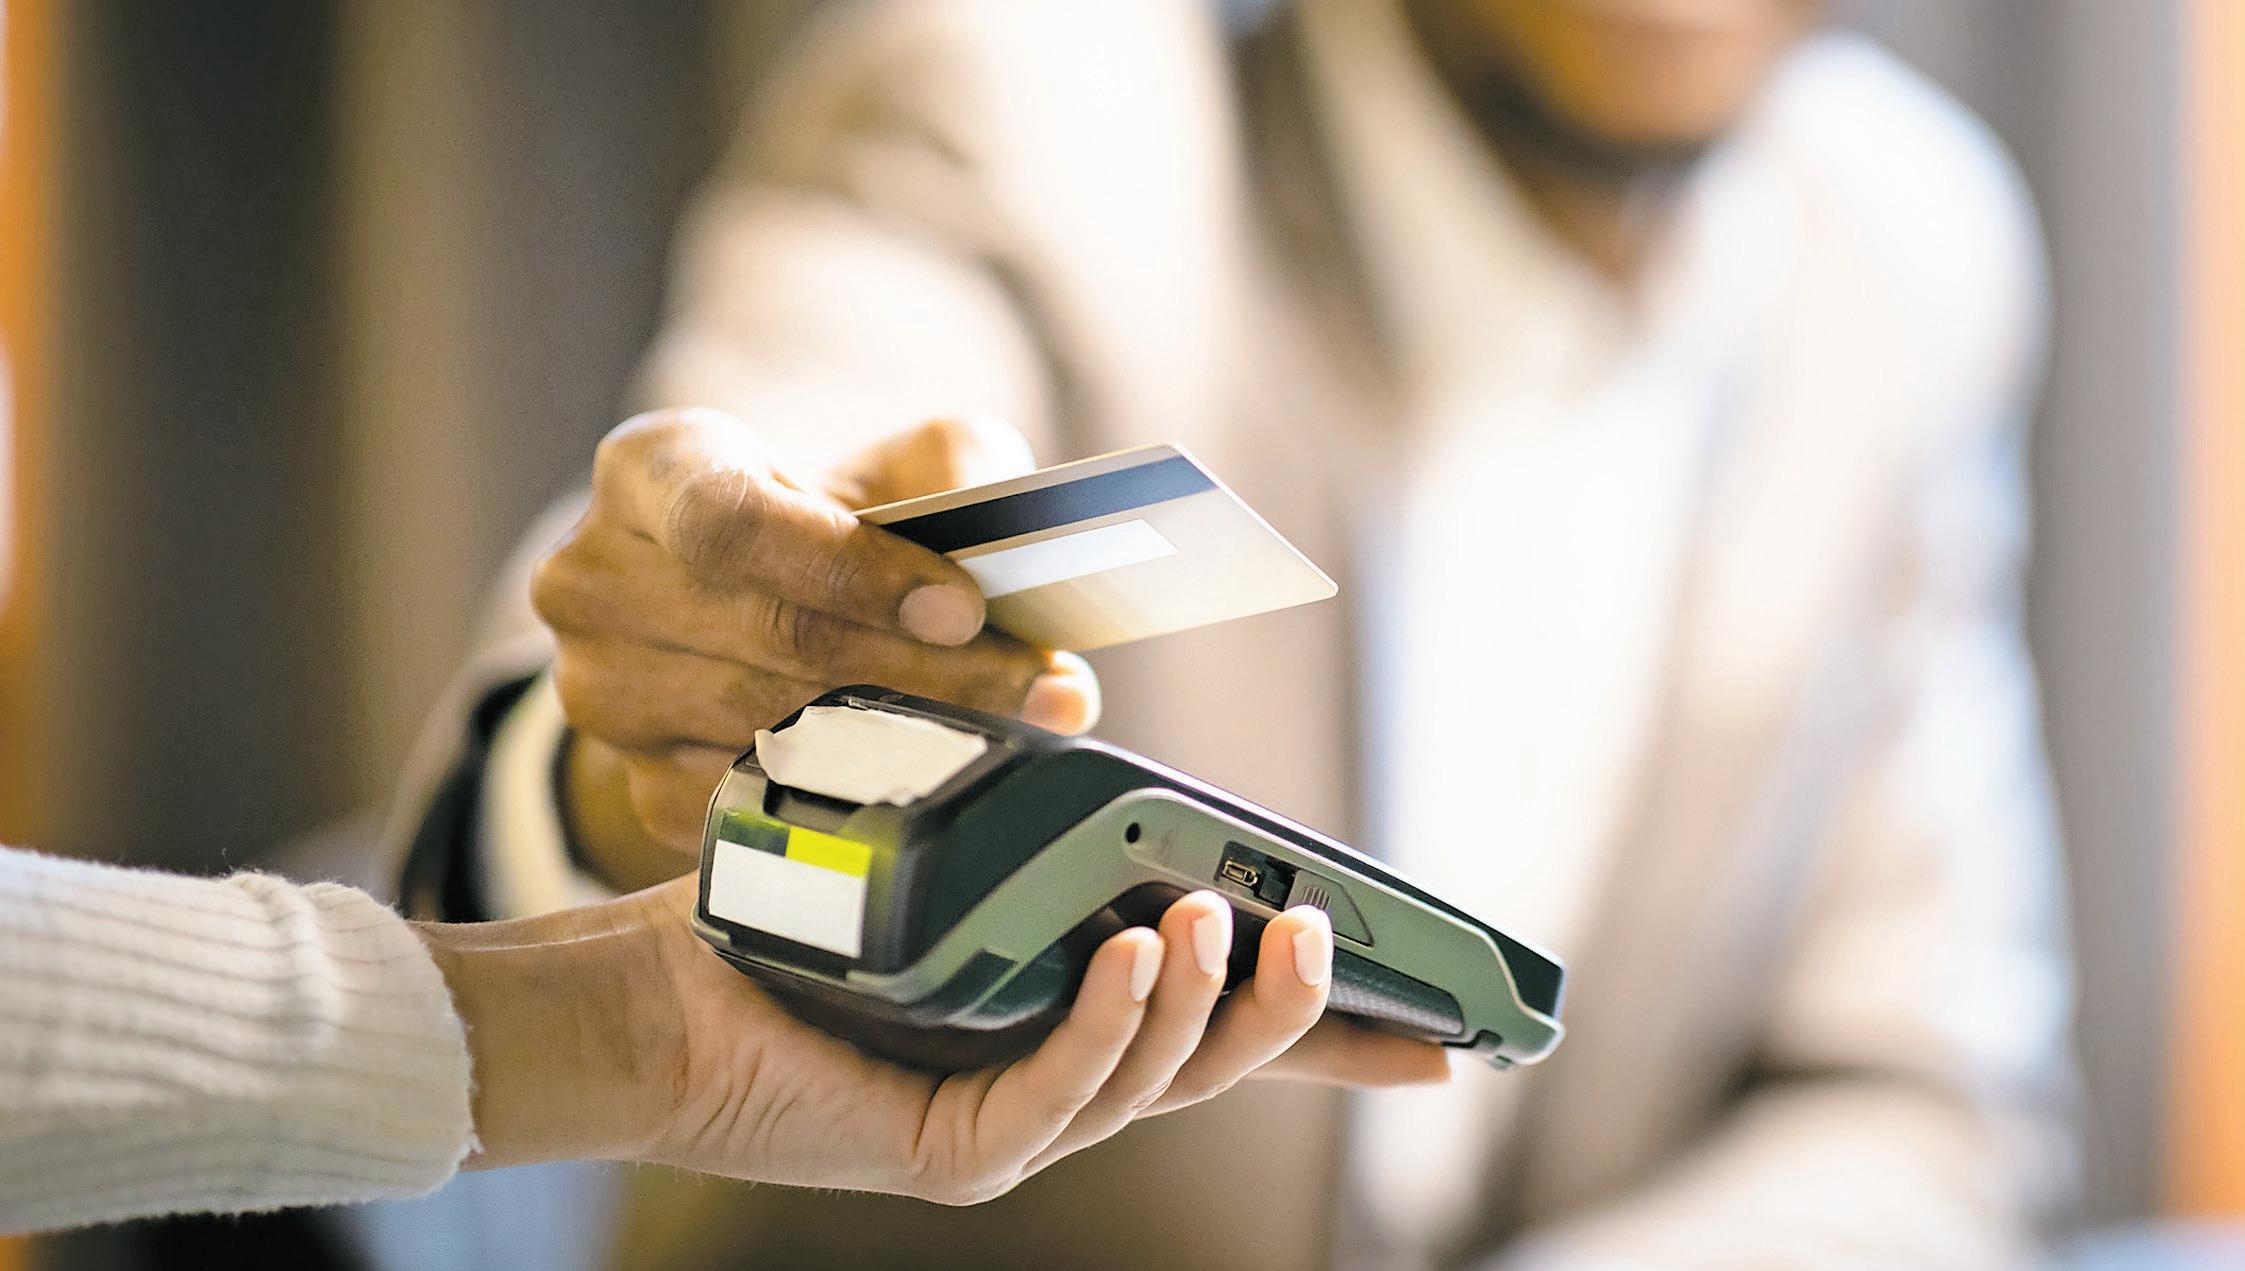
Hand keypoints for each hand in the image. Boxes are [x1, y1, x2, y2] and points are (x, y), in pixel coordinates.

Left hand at [418, 877, 1448, 1202]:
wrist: (644, 991)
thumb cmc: (782, 913)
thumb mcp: (942, 856)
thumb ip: (1030, 833)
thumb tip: (1100, 733)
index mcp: (1063, 1025)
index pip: (1224, 1036)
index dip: (1333, 1036)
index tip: (1444, 1028)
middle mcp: (1050, 1086)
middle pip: (1219, 1067)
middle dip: (1299, 1013)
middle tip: (1332, 934)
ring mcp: (1005, 1130)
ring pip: (1156, 1083)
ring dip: (1209, 1002)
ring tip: (1237, 920)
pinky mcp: (948, 1148)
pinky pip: (1060, 1092)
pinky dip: (1113, 1025)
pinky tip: (1140, 952)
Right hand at [533, 409, 1100, 890]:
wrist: (750, 601)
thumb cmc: (833, 520)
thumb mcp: (897, 462)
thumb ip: (958, 469)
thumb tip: (1013, 536)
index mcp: (647, 469)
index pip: (729, 523)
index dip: (851, 572)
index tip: (965, 607)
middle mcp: (592, 577)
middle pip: (766, 638)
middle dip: (920, 668)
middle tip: (1036, 684)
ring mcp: (600, 691)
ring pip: (765, 730)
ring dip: (906, 737)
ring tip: (1011, 727)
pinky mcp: (633, 782)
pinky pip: (752, 802)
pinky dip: (854, 796)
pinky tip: (930, 774)